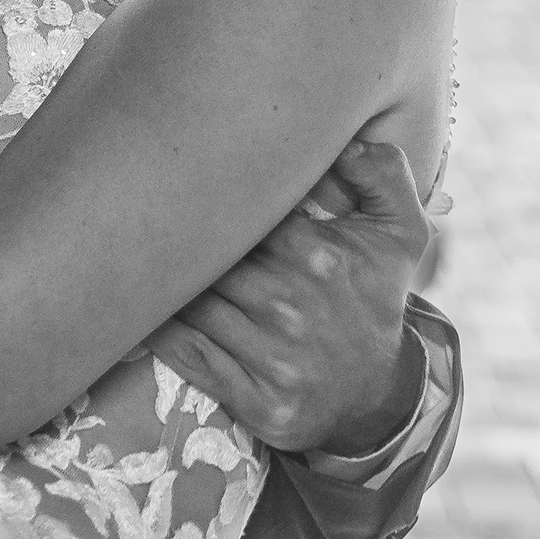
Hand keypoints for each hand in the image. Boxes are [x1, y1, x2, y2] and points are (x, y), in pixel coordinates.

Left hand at [147, 137, 431, 455]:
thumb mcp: (401, 232)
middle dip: (178, 240)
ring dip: (163, 282)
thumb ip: (383, 171)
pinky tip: (143, 309)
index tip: (184, 184)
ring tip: (137, 257)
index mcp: (318, 255)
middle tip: (143, 215)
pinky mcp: (256, 400)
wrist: (380, 394)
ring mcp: (273, 358)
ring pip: (189, 304)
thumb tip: (348, 138)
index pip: (235, 212)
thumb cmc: (374, 297)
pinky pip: (187, 354)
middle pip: (205, 258)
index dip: (206, 199)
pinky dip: (159, 331)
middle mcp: (291, 306)